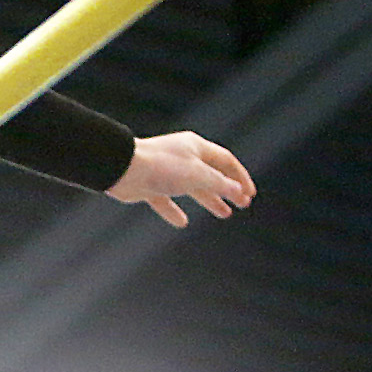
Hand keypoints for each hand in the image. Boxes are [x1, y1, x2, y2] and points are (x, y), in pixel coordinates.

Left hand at [107, 131, 254, 227]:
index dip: (240, 177)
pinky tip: (182, 223)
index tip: (250, 195)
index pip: (225, 161)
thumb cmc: (161, 167)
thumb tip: (238, 191)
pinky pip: (165, 200)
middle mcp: (181, 157)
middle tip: (241, 205)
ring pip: (191, 187)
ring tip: (224, 214)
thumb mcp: (197, 175)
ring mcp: (163, 171)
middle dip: (227, 190)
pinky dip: (174, 211)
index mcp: (195, 147)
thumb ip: (219, 184)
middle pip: (210, 174)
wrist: (121, 169)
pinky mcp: (147, 185)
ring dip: (208, 199)